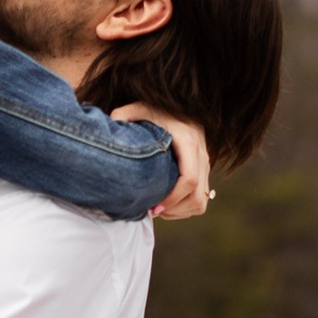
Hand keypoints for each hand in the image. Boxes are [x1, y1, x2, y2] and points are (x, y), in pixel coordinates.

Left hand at [115, 106, 212, 222]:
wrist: (177, 106)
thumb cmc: (155, 108)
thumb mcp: (139, 108)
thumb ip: (125, 114)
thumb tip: (112, 122)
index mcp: (188, 141)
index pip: (189, 179)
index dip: (172, 199)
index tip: (153, 207)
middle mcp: (202, 154)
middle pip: (197, 196)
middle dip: (174, 210)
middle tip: (151, 211)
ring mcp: (206, 164)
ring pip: (200, 201)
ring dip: (179, 211)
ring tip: (157, 209)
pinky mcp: (204, 170)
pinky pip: (200, 199)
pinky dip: (184, 208)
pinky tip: (165, 203)